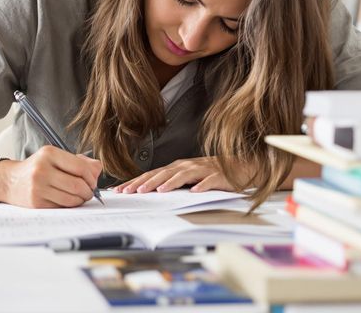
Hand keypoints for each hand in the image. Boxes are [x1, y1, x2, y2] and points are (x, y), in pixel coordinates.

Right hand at [0, 146, 102, 208]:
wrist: (10, 181)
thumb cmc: (38, 168)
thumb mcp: (55, 157)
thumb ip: (79, 161)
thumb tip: (98, 170)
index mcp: (49, 153)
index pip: (81, 167)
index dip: (92, 177)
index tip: (92, 181)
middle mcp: (42, 169)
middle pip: (78, 185)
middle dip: (89, 191)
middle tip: (89, 192)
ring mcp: (38, 187)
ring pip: (72, 199)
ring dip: (81, 200)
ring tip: (79, 196)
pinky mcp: (37, 203)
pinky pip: (63, 207)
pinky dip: (70, 205)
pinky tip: (67, 200)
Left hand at [112, 157, 241, 193]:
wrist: (240, 167)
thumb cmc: (211, 174)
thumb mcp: (187, 178)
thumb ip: (171, 183)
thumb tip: (148, 193)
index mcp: (177, 168)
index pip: (152, 174)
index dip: (136, 181)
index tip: (121, 190)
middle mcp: (186, 166)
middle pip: (163, 174)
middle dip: (146, 183)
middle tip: (132, 191)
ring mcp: (202, 170)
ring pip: (183, 175)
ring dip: (169, 183)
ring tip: (158, 191)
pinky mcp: (218, 176)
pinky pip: (208, 181)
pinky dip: (201, 185)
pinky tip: (194, 191)